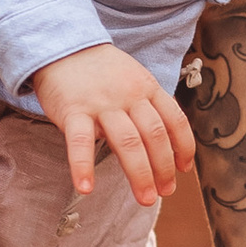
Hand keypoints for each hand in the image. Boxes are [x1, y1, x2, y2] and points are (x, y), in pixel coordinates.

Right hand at [31, 41, 196, 206]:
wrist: (62, 47)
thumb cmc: (101, 72)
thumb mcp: (134, 80)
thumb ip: (149, 107)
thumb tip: (166, 145)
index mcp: (147, 88)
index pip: (174, 120)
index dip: (183, 147)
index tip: (183, 169)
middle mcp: (129, 96)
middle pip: (154, 136)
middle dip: (163, 168)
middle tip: (165, 192)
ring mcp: (101, 104)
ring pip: (127, 142)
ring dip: (139, 174)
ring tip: (145, 199)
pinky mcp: (73, 111)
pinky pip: (80, 143)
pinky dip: (82, 167)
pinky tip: (86, 188)